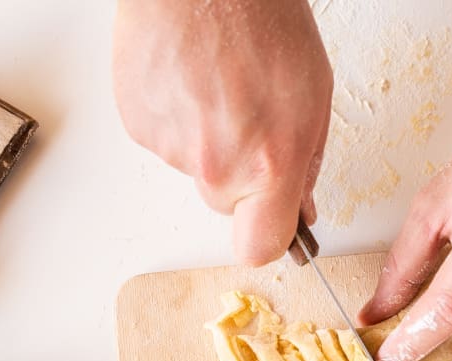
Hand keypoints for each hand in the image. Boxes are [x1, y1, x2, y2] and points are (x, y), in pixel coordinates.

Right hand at [112, 0, 332, 264]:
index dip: (267, 239)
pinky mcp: (139, 127)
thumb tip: (299, 206)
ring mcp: (171, 148)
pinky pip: (165, 142)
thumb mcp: (312, 97)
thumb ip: (304, 164)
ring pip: (194, 169)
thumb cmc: (260, 19)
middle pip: (225, 205)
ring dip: (207, 139)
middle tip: (248, 120)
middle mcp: (215, 165)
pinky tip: (192, 79)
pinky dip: (177, 118)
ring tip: (218, 85)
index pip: (259, 247)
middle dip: (239, 175)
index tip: (273, 225)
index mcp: (267, 164)